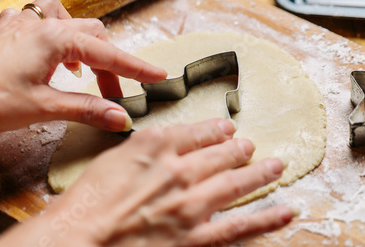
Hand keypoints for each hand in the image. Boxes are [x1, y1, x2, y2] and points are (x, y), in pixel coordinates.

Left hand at [0, 0, 166, 131]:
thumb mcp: (44, 107)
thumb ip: (87, 109)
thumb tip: (121, 118)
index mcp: (56, 39)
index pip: (109, 54)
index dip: (136, 68)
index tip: (159, 76)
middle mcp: (44, 25)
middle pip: (94, 37)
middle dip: (109, 66)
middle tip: (112, 95)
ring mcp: (26, 26)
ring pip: (71, 21)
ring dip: (85, 43)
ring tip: (83, 68)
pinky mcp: (11, 34)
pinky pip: (38, 18)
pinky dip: (54, 30)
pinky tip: (50, 47)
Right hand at [0, 119, 293, 246]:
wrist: (77, 240)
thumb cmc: (86, 202)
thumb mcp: (112, 158)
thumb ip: (144, 146)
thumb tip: (166, 141)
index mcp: (156, 146)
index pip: (196, 132)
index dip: (215, 130)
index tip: (226, 128)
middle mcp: (179, 171)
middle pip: (220, 155)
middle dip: (239, 149)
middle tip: (251, 145)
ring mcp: (191, 205)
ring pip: (236, 183)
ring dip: (260, 173)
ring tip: (277, 165)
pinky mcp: (196, 238)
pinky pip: (240, 227)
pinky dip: (267, 219)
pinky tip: (287, 210)